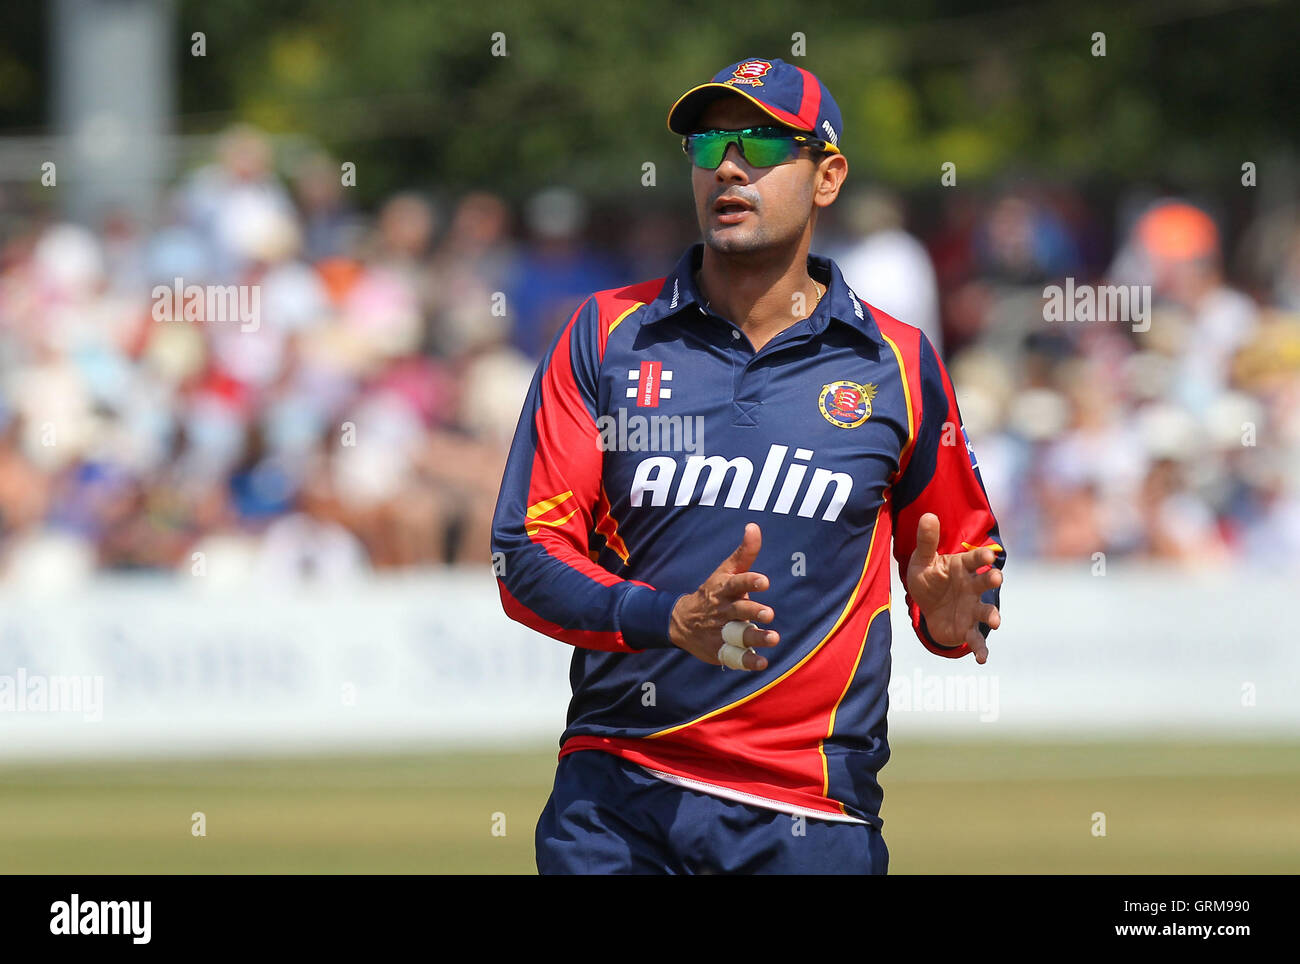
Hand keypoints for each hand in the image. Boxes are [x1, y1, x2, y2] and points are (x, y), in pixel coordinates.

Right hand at [669, 522, 778, 670]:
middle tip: (769, 613)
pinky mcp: (720, 651)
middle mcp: (723, 611)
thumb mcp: (726, 571)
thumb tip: (754, 526)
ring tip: (773, 638)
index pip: (737, 583)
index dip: (750, 582)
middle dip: (753, 612)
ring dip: (756, 638)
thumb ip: (744, 552)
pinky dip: (748, 662)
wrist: (682, 620)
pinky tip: (763, 663)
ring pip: (739, 635)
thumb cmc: (713, 593)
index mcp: (724, 589)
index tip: (764, 581)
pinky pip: (735, 658)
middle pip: (739, 611)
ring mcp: (721, 632)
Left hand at [907, 513, 1002, 662]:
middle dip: (991, 580)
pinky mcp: (968, 628)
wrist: (927, 605)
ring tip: (995, 622)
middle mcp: (972, 587)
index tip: (989, 555)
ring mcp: (972, 608)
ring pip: (986, 611)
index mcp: (962, 567)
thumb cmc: (928, 578)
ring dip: (992, 615)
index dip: (981, 557)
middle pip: (984, 583)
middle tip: (996, 578)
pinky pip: (976, 639)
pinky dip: (981, 649)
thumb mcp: (922, 561)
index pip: (974, 560)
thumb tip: (927, 515)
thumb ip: (926, 541)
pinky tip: (982, 659)